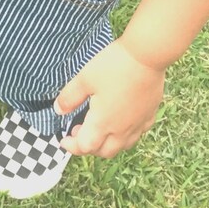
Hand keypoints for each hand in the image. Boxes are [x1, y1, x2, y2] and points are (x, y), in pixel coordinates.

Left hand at [53, 38, 165, 158]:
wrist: (147, 56)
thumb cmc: (115, 66)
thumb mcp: (84, 78)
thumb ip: (70, 97)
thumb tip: (59, 110)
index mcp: (103, 122)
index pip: (85, 147)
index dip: (72, 146)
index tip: (64, 139)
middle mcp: (121, 129)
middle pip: (104, 152)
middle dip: (89, 147)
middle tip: (79, 132)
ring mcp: (138, 124)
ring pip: (122, 146)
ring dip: (107, 144)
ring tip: (99, 129)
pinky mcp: (150, 115)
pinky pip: (137, 134)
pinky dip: (126, 135)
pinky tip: (122, 121)